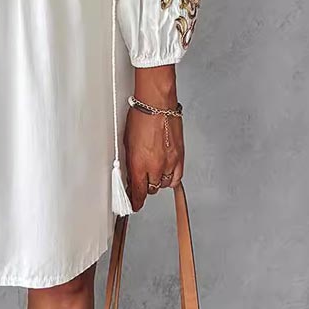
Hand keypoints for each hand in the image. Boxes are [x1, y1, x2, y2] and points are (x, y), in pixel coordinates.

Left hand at [124, 65, 183, 211]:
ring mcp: (170, 163)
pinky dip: (170, 178)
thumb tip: (130, 173)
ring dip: (157, 181)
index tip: (133, 205)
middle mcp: (155, 166)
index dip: (135, 201)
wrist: (157, 104)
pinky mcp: (180, 157)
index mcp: (139, 164)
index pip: (137, 192)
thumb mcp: (127, 142)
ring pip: (163, 184)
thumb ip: (131, 161)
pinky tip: (165, 174)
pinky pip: (176, 177)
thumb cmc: (141, 117)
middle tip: (139, 182)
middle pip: (150, 189)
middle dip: (144, 187)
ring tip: (151, 173)